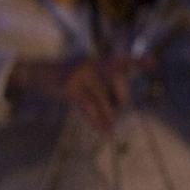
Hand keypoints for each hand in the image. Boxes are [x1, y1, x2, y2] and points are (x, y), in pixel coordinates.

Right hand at [7, 53, 154, 133]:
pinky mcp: (70, 88)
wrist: (36, 74)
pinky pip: (89, 107)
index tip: (154, 64)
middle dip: (121, 98)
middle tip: (120, 110)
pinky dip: (97, 120)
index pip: (121, 59)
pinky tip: (102, 129)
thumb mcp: (84, 70)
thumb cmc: (63, 75)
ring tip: (111, 127)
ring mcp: (82, 74)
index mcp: (98, 59)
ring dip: (109, 115)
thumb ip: (101, 79)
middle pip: (116, 80)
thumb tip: (118, 101)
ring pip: (103, 98)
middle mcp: (92, 63)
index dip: (138, 61)